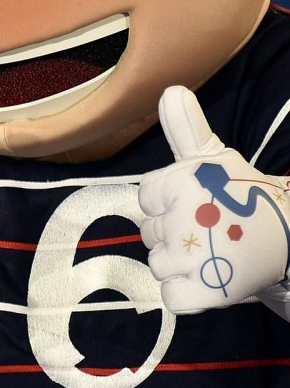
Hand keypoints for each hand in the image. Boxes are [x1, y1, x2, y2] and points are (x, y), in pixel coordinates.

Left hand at [139, 86, 289, 313]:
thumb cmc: (243, 196)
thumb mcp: (214, 158)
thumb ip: (185, 128)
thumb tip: (170, 90)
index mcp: (180, 183)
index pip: (145, 199)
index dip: (168, 204)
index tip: (199, 203)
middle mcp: (184, 218)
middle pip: (149, 234)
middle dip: (175, 234)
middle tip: (211, 229)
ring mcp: (193, 257)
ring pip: (157, 265)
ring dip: (181, 264)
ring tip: (213, 251)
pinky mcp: (205, 292)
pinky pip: (172, 297)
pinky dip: (187, 294)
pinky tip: (210, 277)